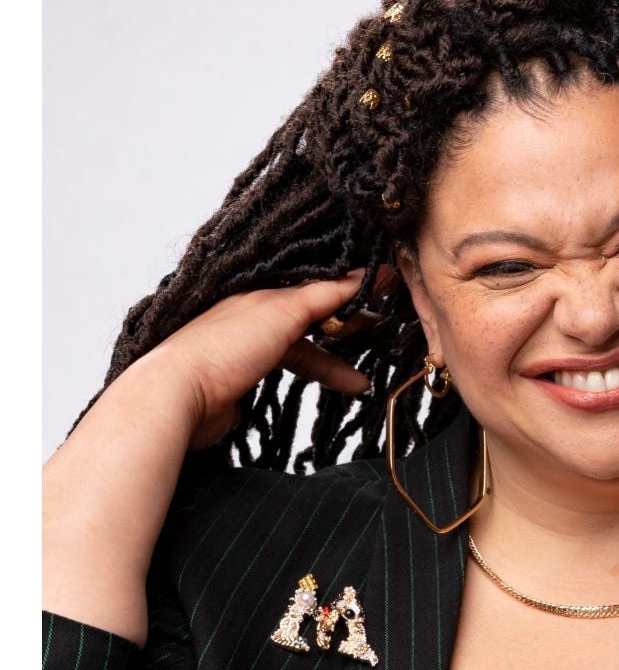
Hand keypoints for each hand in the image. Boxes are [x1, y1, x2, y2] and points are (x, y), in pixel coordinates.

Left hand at [132, 271, 380, 447]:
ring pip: (303, 348)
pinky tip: (330, 390)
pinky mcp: (247, 376)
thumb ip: (323, 293)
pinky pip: (291, 372)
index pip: (314, 285)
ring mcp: (250, 346)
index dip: (349, 287)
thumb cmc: (222, 347)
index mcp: (258, 292)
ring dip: (334, 364)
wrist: (181, 394)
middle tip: (382, 334)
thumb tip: (361, 275)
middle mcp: (254, 314)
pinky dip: (315, 379)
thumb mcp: (280, 310)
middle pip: (311, 316)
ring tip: (360, 384)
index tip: (385, 289)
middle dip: (346, 327)